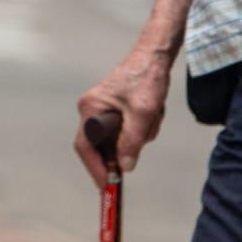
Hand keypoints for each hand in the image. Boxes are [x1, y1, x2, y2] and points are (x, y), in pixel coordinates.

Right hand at [74, 43, 172, 186]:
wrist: (155, 55)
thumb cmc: (146, 78)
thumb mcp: (142, 113)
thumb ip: (131, 141)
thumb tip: (124, 167)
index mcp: (90, 109)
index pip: (85, 147)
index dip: (95, 168)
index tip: (107, 186)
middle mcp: (92, 109)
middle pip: (104, 144)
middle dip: (127, 144)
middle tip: (144, 138)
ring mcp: (103, 108)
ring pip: (119, 137)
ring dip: (140, 133)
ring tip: (153, 115)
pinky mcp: (116, 108)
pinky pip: (127, 128)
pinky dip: (143, 126)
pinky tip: (153, 112)